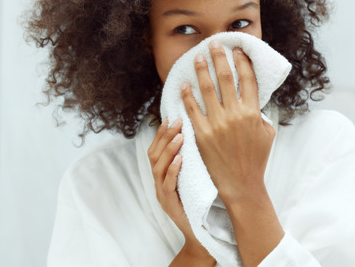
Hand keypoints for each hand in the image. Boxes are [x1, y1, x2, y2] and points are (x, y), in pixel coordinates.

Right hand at [148, 119, 213, 264]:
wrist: (201, 237)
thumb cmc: (199, 208)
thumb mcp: (192, 182)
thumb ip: (189, 165)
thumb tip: (195, 139)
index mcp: (162, 178)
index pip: (155, 151)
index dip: (161, 134)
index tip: (170, 117)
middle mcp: (158, 184)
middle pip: (154, 155)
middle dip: (164, 136)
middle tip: (177, 121)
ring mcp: (162, 195)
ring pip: (158, 167)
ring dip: (169, 150)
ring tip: (180, 136)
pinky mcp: (170, 205)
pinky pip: (167, 185)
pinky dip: (172, 170)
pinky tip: (181, 159)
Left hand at [181, 41, 274, 204]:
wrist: (241, 183)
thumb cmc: (255, 158)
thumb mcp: (266, 133)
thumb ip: (259, 113)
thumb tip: (254, 96)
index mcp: (252, 113)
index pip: (248, 80)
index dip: (242, 62)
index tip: (237, 50)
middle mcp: (235, 115)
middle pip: (226, 79)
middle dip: (220, 58)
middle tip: (214, 43)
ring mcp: (217, 124)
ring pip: (207, 90)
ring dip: (202, 70)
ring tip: (197, 57)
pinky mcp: (202, 133)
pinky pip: (192, 109)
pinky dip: (187, 95)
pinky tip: (184, 84)